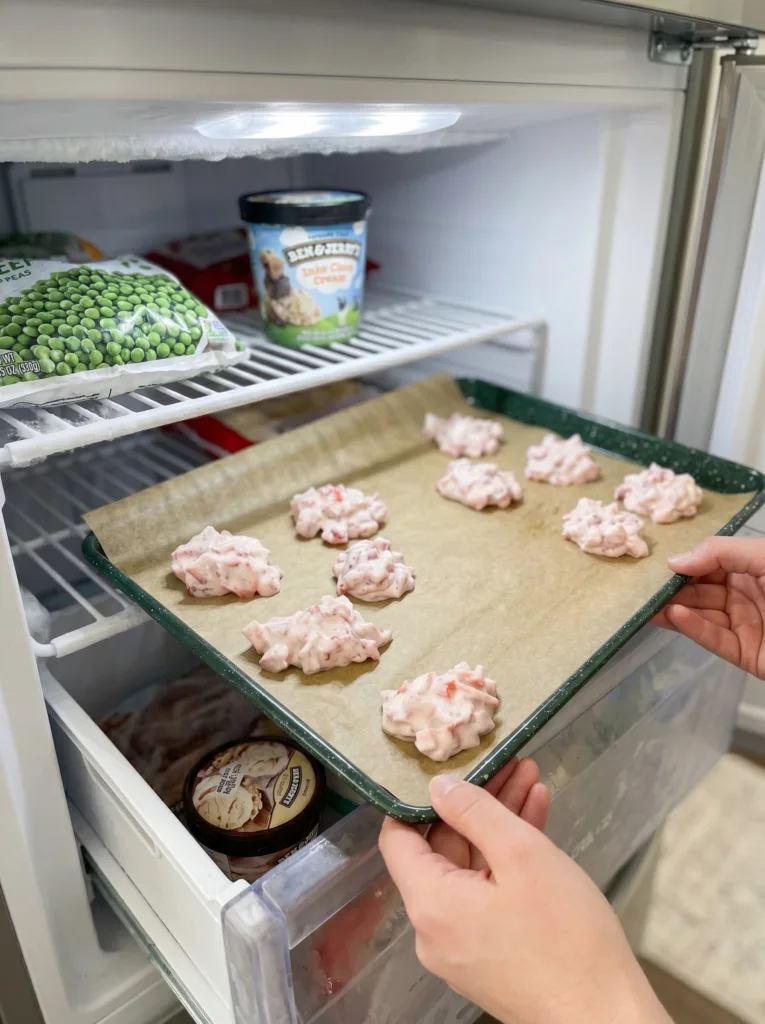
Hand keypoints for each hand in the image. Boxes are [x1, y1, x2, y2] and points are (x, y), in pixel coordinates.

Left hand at [380, 776, 669, 1023]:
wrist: (605, 1018)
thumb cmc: (566, 938)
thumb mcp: (521, 855)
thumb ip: (475, 812)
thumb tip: (437, 785)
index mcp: (429, 903)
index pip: (398, 836)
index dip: (418, 796)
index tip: (448, 765)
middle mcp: (433, 928)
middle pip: (441, 848)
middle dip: (477, 802)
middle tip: (510, 764)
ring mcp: (460, 946)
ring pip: (470, 868)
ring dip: (498, 825)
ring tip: (531, 779)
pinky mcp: (488, 955)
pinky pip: (486, 894)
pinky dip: (507, 861)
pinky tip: (536, 820)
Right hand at [653, 536, 764, 677]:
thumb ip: (722, 552)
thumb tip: (676, 560)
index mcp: (755, 568)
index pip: (710, 562)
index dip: (685, 562)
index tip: (658, 562)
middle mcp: (749, 595)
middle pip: (701, 590)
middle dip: (673, 587)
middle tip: (642, 586)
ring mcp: (747, 625)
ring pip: (702, 615)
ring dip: (674, 608)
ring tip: (648, 602)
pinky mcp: (746, 654)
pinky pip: (714, 639)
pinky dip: (692, 628)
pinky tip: (673, 616)